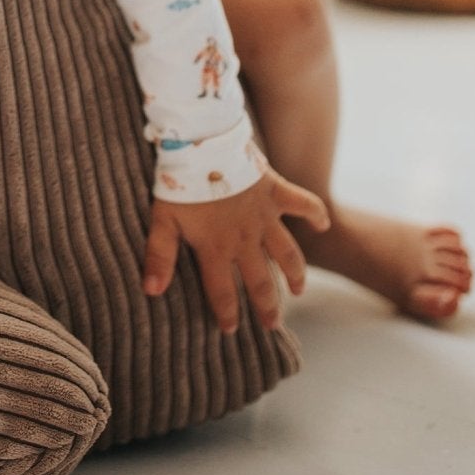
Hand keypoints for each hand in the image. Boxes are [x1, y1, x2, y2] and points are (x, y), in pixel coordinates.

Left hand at [142, 169, 330, 333]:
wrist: (203, 144)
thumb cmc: (180, 182)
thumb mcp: (162, 220)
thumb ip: (159, 256)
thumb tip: (150, 291)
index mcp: (216, 247)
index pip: (222, 290)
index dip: (226, 312)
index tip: (230, 330)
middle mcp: (245, 238)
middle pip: (260, 280)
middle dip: (267, 305)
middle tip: (272, 325)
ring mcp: (265, 217)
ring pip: (287, 253)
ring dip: (294, 274)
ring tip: (298, 292)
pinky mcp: (276, 192)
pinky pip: (304, 204)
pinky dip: (316, 213)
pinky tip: (324, 226)